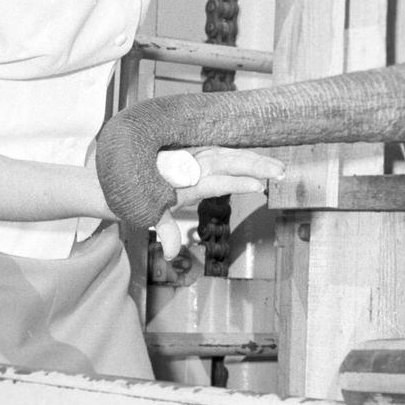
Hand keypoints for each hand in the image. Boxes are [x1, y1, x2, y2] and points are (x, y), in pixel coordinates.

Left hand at [153, 147, 283, 256]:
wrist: (125, 170)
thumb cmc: (140, 192)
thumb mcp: (151, 213)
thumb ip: (166, 231)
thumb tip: (172, 253)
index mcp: (185, 181)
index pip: (216, 182)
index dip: (236, 184)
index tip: (258, 186)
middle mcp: (193, 165)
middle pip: (228, 162)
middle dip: (255, 166)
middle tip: (280, 171)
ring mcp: (196, 156)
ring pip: (230, 155)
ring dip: (254, 159)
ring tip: (278, 166)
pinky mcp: (199, 151)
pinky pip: (224, 151)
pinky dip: (243, 154)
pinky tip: (259, 158)